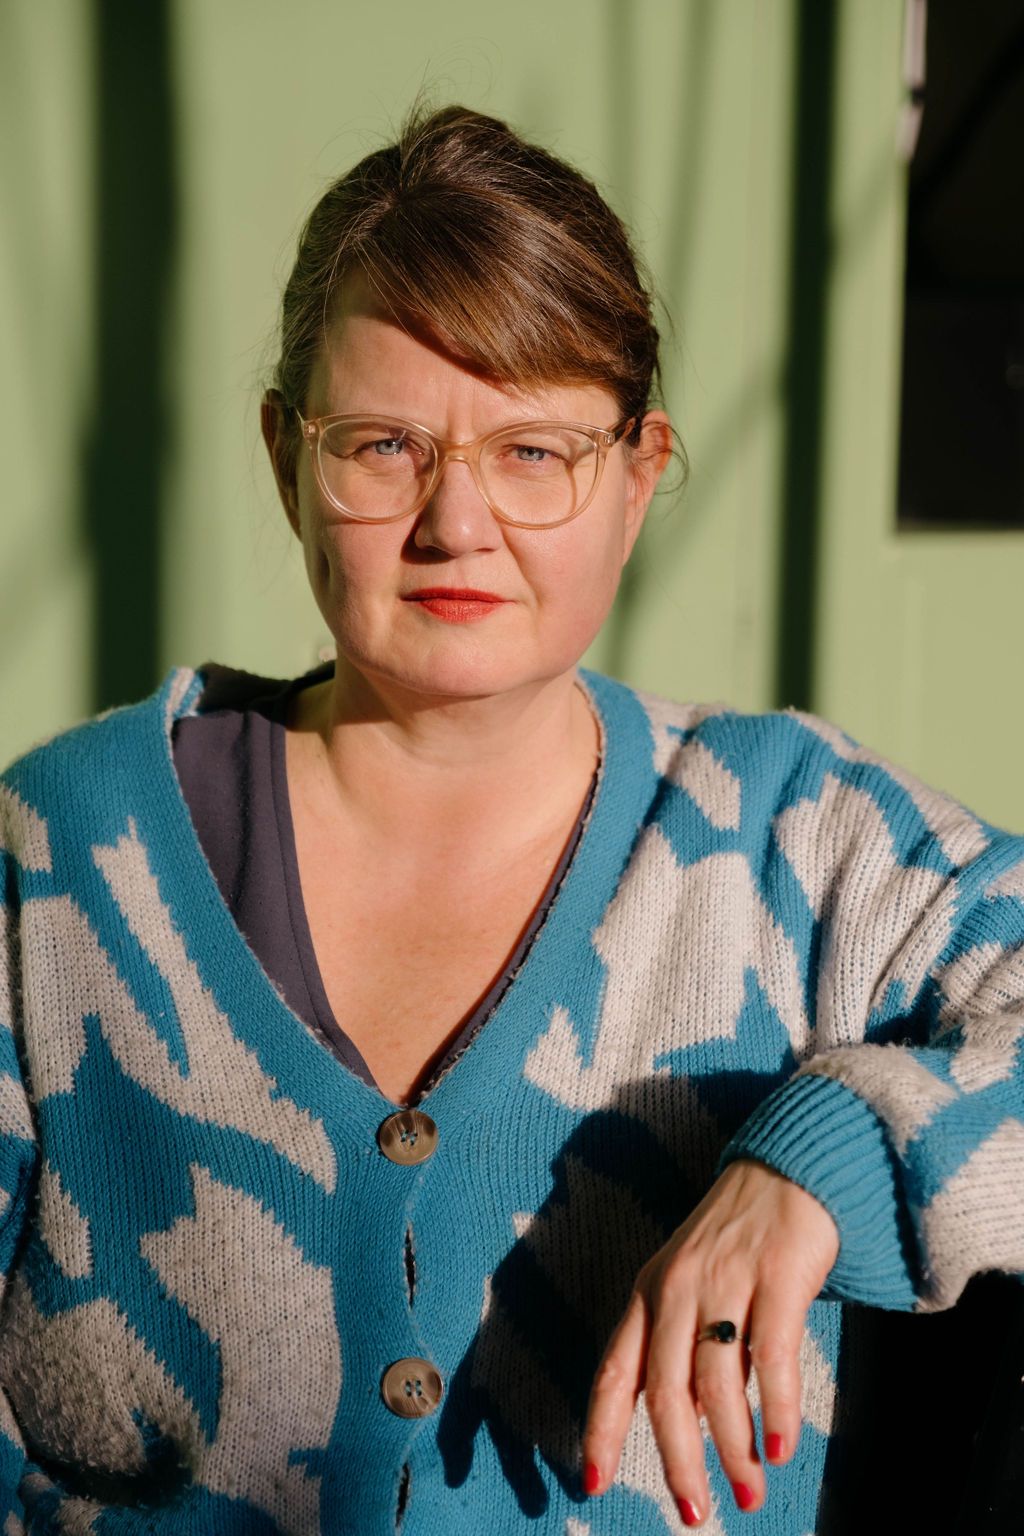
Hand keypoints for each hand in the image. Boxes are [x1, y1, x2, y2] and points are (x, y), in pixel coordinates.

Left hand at [581, 1158, 840, 1526]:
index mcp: (647, 1292)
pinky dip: (776, 1409)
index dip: (600, 1428)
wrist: (783, 1170)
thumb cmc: (731, 1240)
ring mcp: (726, 1280)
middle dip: (677, 1459)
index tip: (591, 1481)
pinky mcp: (777, 1276)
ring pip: (719, 1382)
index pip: (615, 1370)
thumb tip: (680, 1428)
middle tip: (694, 1512)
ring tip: (748, 1492)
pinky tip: (780, 1446)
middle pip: (667, 1390)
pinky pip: (773, 1356)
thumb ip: (673, 1348)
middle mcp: (677, 1287)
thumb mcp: (683, 1284)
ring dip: (733, 1448)